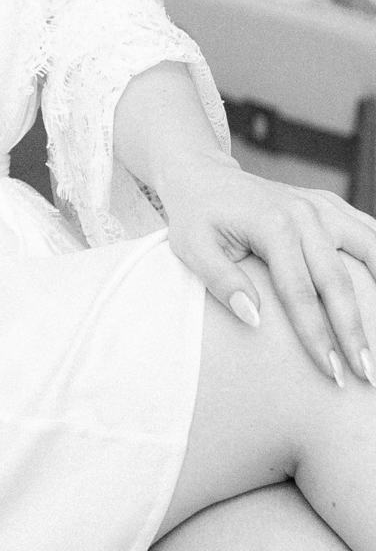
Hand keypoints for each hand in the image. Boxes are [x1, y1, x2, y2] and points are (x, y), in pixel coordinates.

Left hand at [159, 153, 375, 385]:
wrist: (203, 176)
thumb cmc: (195, 216)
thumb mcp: (192, 247)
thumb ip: (222, 281)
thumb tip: (254, 319)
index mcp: (272, 226)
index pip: (300, 293)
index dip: (317, 336)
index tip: (331, 371)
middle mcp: (304, 214)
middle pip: (338, 282)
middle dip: (354, 331)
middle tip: (366, 374)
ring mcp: (320, 207)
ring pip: (367, 251)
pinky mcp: (328, 204)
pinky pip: (366, 231)